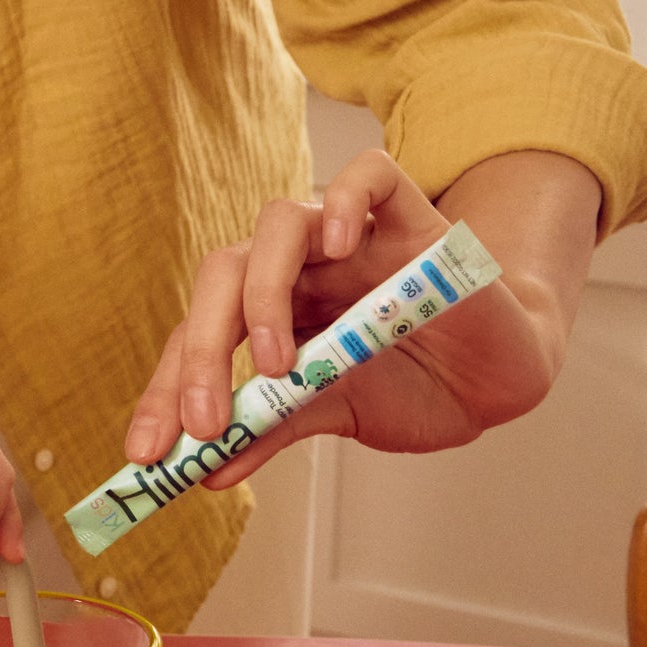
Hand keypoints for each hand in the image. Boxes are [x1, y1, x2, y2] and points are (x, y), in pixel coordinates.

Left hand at [125, 147, 599, 489]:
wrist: (498, 380)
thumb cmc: (412, 385)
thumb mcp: (333, 415)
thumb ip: (270, 430)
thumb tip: (203, 472)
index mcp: (267, 310)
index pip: (197, 334)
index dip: (167, 390)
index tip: (148, 453)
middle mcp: (296, 265)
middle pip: (224, 275)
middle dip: (202, 351)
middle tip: (204, 423)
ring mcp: (350, 236)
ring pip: (279, 224)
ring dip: (264, 294)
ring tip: (281, 365)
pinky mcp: (411, 216)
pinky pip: (370, 175)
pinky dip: (346, 200)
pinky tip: (342, 247)